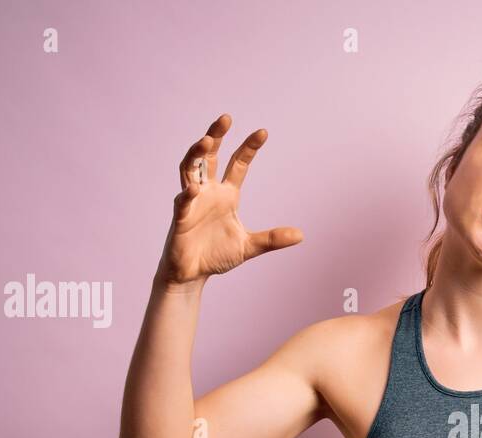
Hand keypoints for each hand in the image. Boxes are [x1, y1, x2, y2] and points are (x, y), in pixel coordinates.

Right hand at [155, 114, 303, 285]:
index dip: (249, 148)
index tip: (263, 132)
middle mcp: (208, 192)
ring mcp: (192, 202)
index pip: (238, 164)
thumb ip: (272, 239)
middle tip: (226, 118)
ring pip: (190, 169)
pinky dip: (187, 195)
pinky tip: (194, 189)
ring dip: (196, 154)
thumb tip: (301, 235)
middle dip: (216, 136)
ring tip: (206, 140)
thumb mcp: (250, 246)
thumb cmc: (217, 255)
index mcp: (226, 195)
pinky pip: (182, 202)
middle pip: (210, 157)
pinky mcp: (180, 218)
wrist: (193, 274)